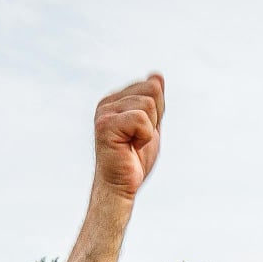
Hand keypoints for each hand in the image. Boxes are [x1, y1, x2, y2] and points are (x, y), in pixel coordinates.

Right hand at [93, 74, 165, 203]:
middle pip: (152, 91)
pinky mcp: (106, 124)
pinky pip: (141, 119)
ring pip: (148, 105)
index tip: (142, 132)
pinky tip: (131, 147)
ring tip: (133, 143)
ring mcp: (105, 111)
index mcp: (117, 99)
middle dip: (155, 119)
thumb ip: (155, 103)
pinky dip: (144, 137)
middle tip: (138, 139)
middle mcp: (108, 102)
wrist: (121, 186)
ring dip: (149, 130)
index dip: (158, 113)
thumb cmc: (134, 160)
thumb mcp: (150, 126)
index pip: (153, 86)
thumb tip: (157, 75)